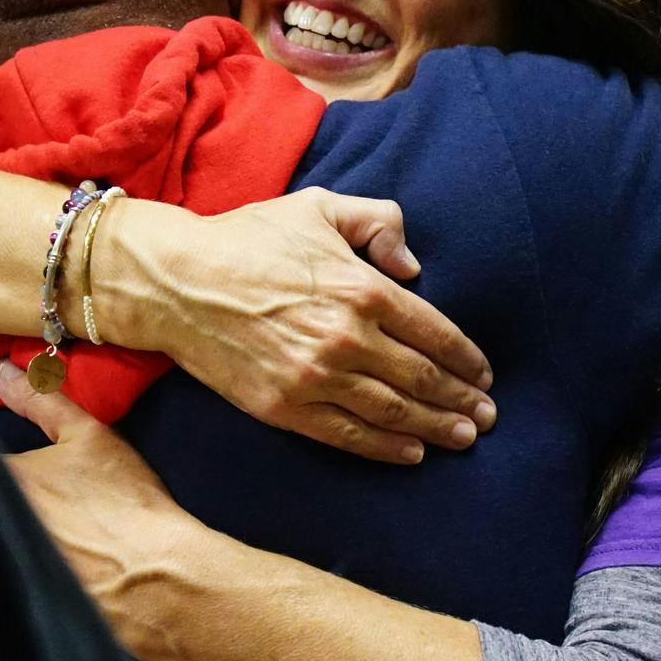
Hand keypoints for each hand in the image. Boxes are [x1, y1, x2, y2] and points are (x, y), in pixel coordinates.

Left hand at [0, 360, 203, 659]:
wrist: (158, 579)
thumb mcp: (86, 436)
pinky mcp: (12, 600)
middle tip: (12, 497)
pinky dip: (1, 572)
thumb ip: (39, 400)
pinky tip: (32, 567)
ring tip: (37, 531)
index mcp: (1, 478)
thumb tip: (0, 371)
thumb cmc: (125, 502)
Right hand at [101, 188, 495, 464]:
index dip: (467, 358)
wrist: (175, 281)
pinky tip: (411, 453)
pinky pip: (348, 435)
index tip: (484, 375)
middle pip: (422, 379)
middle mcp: (347, 337)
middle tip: (485, 416)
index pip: (435, 332)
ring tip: (463, 438)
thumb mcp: (318, 207)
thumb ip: (377, 222)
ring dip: (435, 429)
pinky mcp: (285, 407)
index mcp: (362, 288)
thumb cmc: (247, 239)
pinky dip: (386, 448)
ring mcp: (316, 377)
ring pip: (393, 413)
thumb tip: (414, 265)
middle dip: (461, 401)